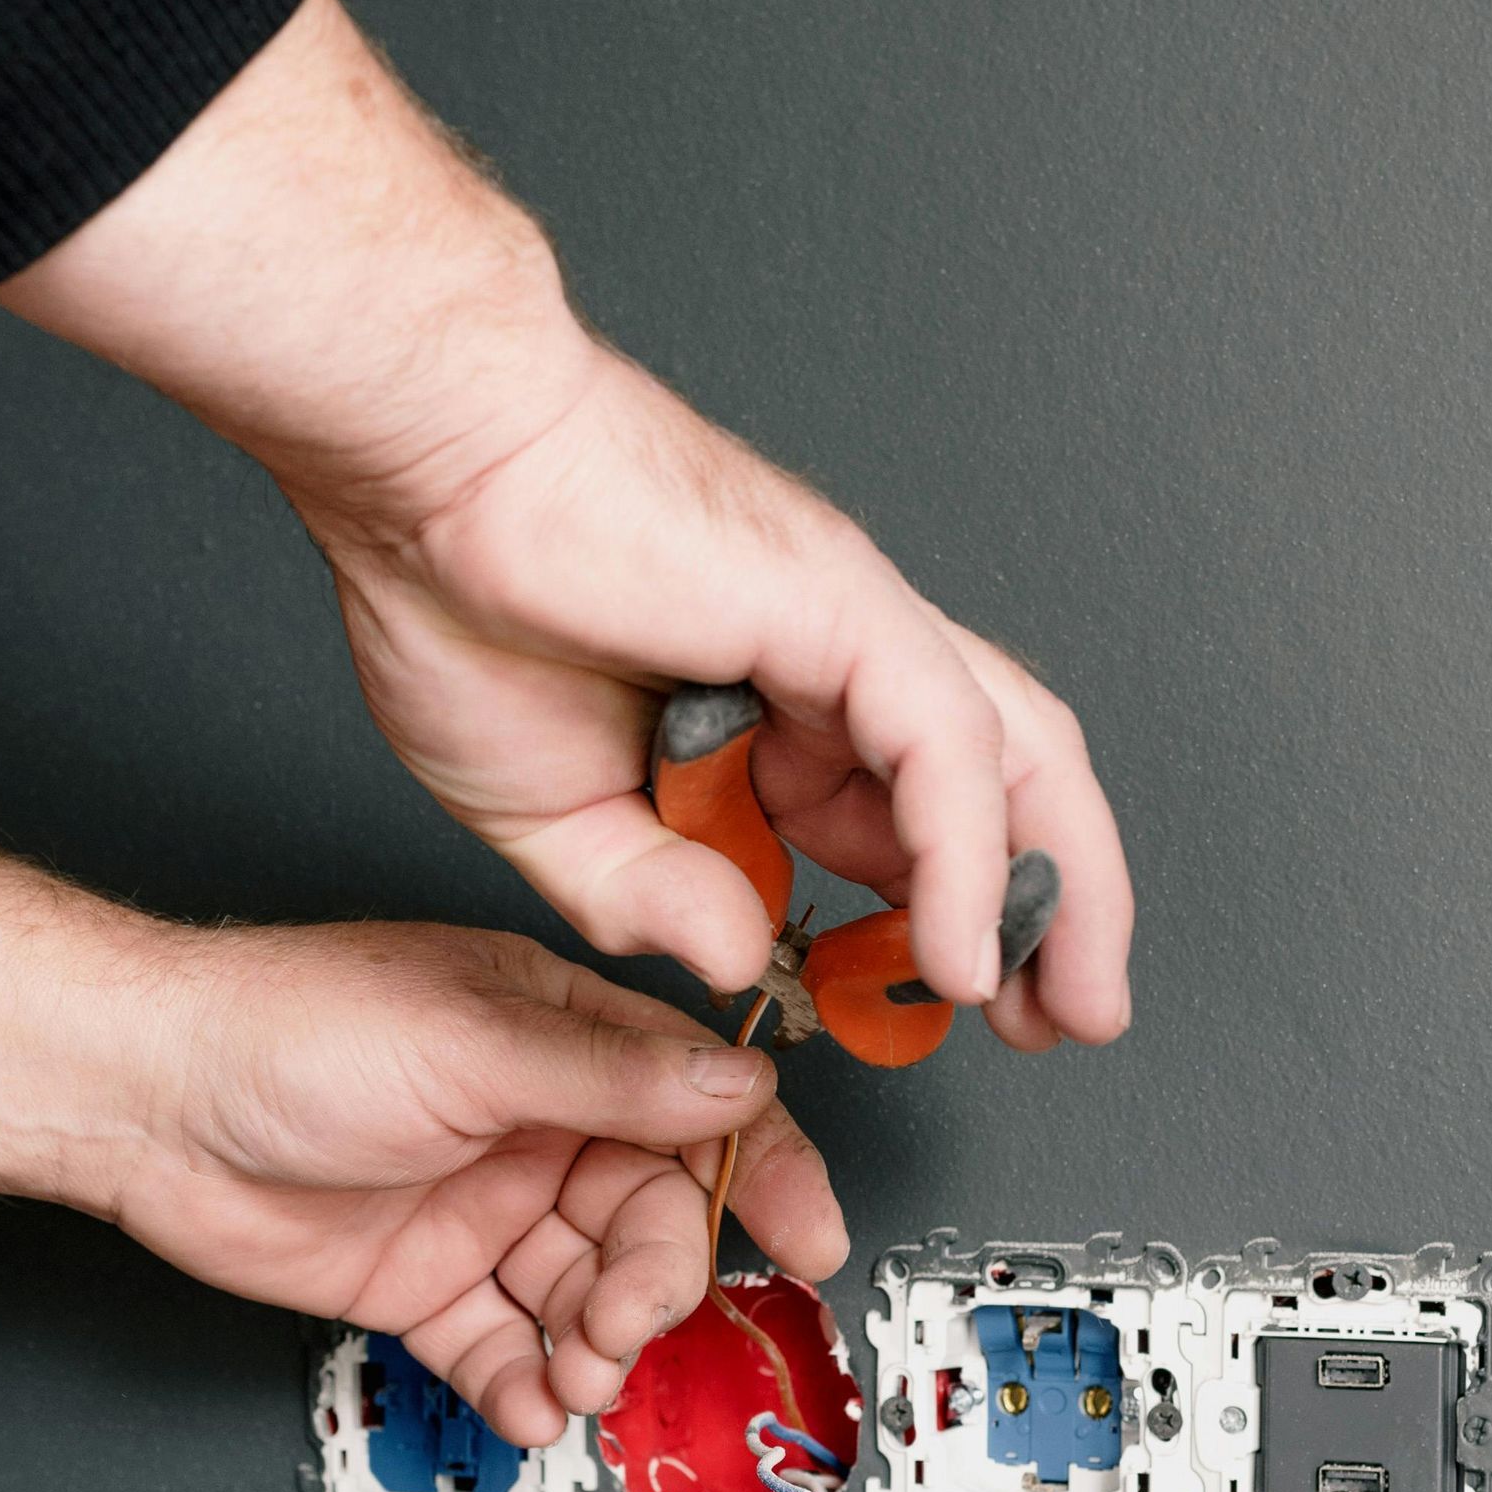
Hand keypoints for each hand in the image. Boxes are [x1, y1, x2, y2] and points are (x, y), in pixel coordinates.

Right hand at [0, 0, 1133, 1051]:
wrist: (422, 474)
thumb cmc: (462, 594)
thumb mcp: (555, 817)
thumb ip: (650, 899)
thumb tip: (735, 959)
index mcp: (774, 707)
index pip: (911, 821)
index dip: (950, 918)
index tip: (957, 1009)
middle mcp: (836, 665)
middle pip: (1004, 787)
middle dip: (1051, 912)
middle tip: (1069, 1017)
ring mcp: (852, 630)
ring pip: (1014, 761)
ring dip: (1057, 891)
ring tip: (1065, 1004)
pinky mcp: (846, 610)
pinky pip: (947, 749)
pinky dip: (967, 861)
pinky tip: (960, 955)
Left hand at [121, 921, 843, 1443]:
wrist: (146, 1100)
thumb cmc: (287, 1025)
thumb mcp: (473, 1040)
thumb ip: (612, 1077)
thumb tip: (736, 1084)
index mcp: (568, 1044)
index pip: (702, 1111)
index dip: (764, 1176)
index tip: (810, 1242)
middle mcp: (538, 1128)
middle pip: (651, 1223)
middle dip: (654, 1285)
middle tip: (621, 1323)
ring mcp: (484, 1210)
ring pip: (586, 1297)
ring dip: (597, 1347)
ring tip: (571, 1376)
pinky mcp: (427, 1284)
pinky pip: (506, 1348)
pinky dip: (527, 1385)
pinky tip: (528, 1406)